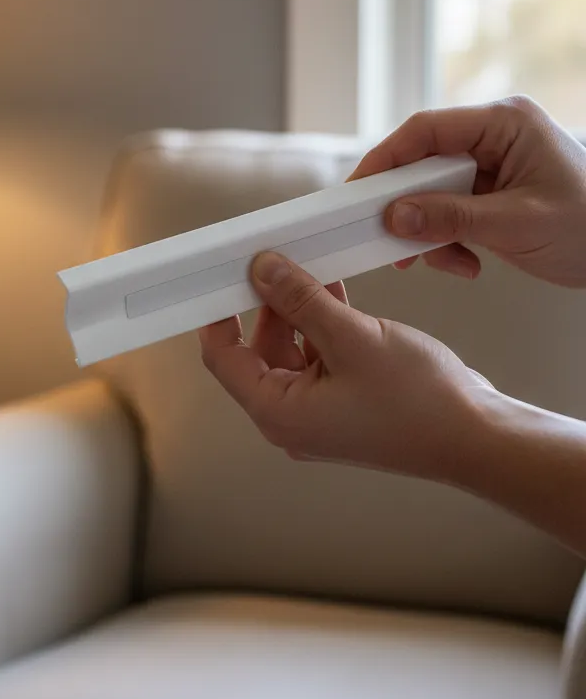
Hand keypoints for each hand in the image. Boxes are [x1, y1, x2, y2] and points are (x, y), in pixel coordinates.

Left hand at [199, 252, 493, 480]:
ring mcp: (319, 412)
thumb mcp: (352, 338)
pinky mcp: (344, 402)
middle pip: (257, 349)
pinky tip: (332, 290)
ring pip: (290, 349)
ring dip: (298, 309)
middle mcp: (291, 417)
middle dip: (266, 304)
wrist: (481, 438)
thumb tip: (261, 269)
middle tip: (273, 260)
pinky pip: (319, 356)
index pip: (223, 356)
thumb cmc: (419, 401)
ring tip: (308, 268)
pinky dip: (322, 325)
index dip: (217, 314)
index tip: (218, 277)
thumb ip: (300, 300)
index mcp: (277, 411)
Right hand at [350, 96, 585, 286]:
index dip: (385, 159)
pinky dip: (447, 240)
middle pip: (423, 163)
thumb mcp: (518, 224)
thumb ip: (452, 219)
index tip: (358, 192)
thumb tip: (393, 216)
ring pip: (431, 192)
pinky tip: (465, 263)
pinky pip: (449, 211)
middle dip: (406, 206)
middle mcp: (494, 137)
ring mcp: (492, 166)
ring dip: (427, 230)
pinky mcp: (491, 194)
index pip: (426, 131)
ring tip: (437, 262)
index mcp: (505, 123)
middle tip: (387, 238)